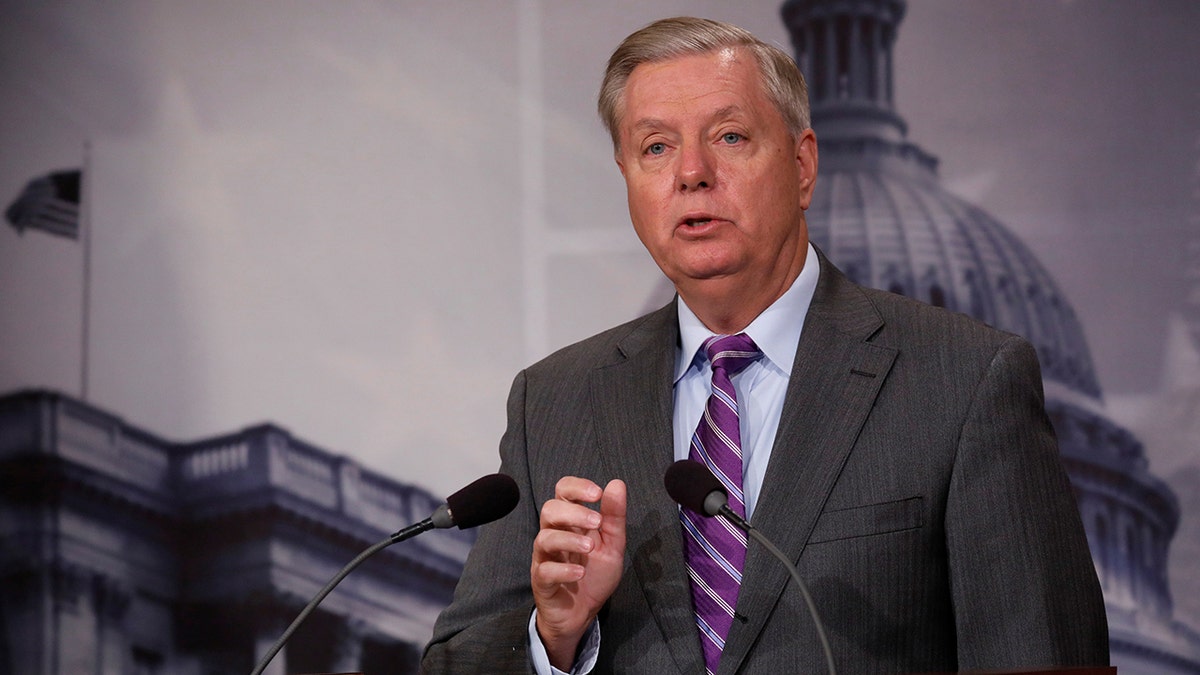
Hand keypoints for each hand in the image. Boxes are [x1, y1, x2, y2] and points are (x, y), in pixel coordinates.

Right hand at [531, 476, 626, 669]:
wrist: (582, 614)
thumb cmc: (594, 575)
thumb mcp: (612, 545)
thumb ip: (614, 517)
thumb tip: (616, 484)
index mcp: (570, 522)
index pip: (563, 492)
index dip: (576, 487)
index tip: (597, 494)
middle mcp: (554, 535)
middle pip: (549, 509)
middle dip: (573, 512)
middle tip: (597, 522)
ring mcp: (545, 558)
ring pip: (544, 538)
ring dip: (569, 539)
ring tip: (590, 548)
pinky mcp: (542, 581)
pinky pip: (545, 570)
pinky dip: (563, 570)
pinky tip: (580, 573)